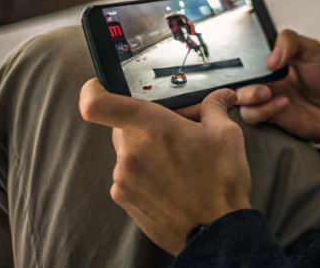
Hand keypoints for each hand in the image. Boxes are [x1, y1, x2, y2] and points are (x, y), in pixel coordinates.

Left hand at [79, 79, 251, 255]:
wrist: (216, 233)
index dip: (93, 90)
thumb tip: (220, 96)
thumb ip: (215, 108)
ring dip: (147, 151)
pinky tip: (171, 182)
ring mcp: (123, 178)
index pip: (97, 103)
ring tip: (179, 163)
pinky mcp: (124, 199)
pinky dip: (145, 174)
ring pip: (128, 151)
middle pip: (123, 125)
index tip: (100, 86)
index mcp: (151, 128)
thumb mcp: (226, 135)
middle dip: (145, 125)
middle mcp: (130, 152)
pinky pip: (129, 175)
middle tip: (174, 132)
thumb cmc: (221, 183)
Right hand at [233, 29, 319, 141]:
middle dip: (238, 78)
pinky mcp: (268, 117)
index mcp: (270, 58)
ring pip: (238, 98)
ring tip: (269, 93)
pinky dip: (263, 111)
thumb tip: (270, 59)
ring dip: (250, 96)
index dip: (237, 52)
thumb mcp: (313, 49)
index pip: (244, 52)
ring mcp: (264, 97)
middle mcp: (263, 77)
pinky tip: (284, 104)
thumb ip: (291, 42)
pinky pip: (251, 115)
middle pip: (234, 76)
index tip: (245, 54)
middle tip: (259, 78)